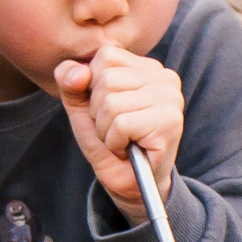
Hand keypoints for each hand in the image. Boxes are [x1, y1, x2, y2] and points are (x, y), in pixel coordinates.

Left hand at [55, 44, 185, 220]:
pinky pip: (121, 124)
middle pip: (106, 78)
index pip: (105, 55)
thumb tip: (78, 72)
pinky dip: (114, 142)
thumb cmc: (110, 143)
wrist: (130, 185)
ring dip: (105, 130)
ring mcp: (170, 98)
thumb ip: (71, 82)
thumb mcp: (83, 108)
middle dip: (98, 112)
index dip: (92, 87)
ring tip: (121, 140)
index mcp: (147, 67)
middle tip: (115, 130)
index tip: (108, 111)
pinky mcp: (169, 121)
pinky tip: (128, 148)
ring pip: (111, 102)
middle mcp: (165, 77)